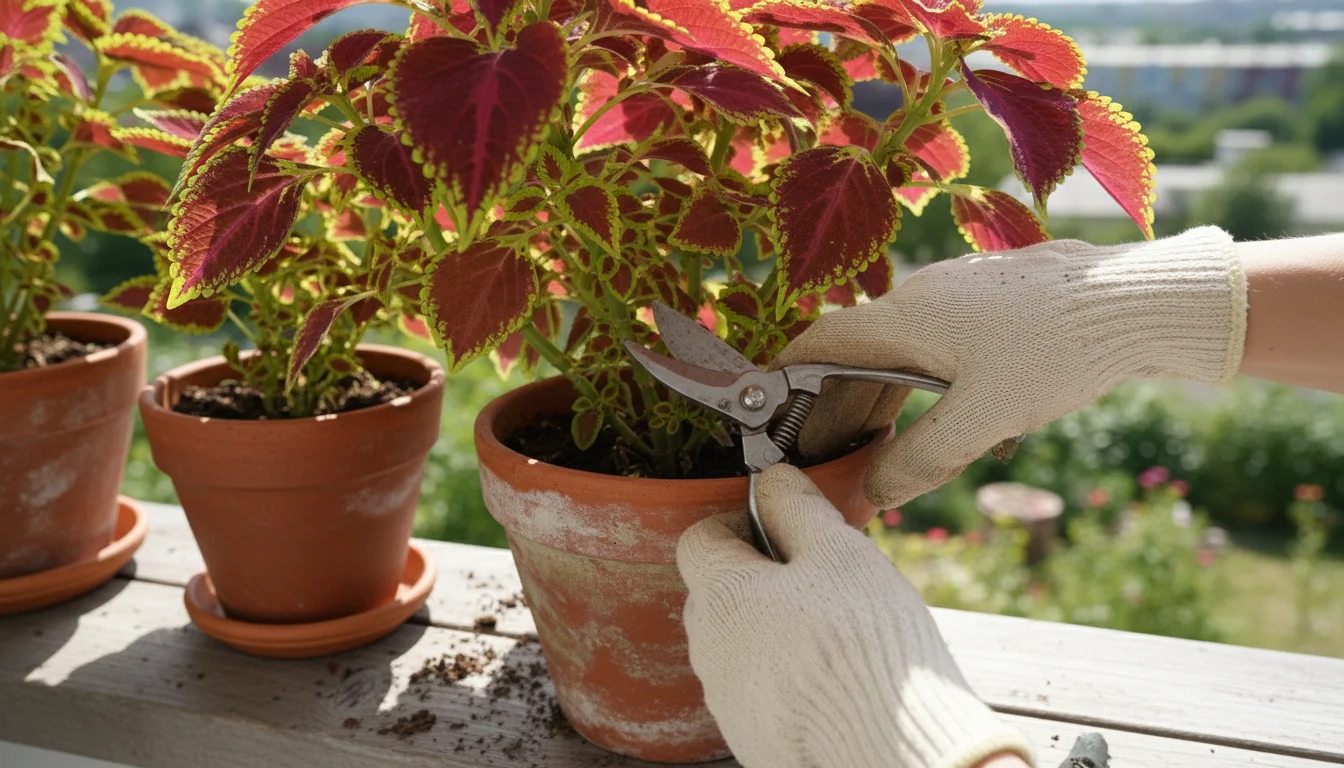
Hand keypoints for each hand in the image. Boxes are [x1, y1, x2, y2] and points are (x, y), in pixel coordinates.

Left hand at [678, 464, 1033, 767]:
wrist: (891, 751)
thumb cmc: (867, 646)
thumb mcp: (841, 554)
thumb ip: (799, 509)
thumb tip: (774, 479)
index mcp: (719, 595)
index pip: (700, 537)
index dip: (744, 521)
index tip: (790, 528)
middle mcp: (707, 650)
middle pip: (719, 591)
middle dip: (764, 575)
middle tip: (826, 580)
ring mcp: (725, 701)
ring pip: (740, 642)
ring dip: (776, 627)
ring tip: (840, 634)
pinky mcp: (749, 737)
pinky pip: (758, 689)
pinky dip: (787, 676)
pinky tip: (836, 679)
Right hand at [775, 226, 1245, 508]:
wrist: (1143, 299)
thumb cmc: (1058, 352)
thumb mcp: (985, 418)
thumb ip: (922, 459)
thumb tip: (876, 494)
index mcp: (906, 317)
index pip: (820, 340)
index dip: (787, 374)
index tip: (769, 409)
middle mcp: (925, 295)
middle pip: (861, 351)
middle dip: (842, 403)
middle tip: (834, 453)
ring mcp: (965, 292)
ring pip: (907, 349)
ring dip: (892, 398)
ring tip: (894, 449)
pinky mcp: (1000, 299)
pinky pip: (948, 344)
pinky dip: (935, 383)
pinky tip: (970, 423)